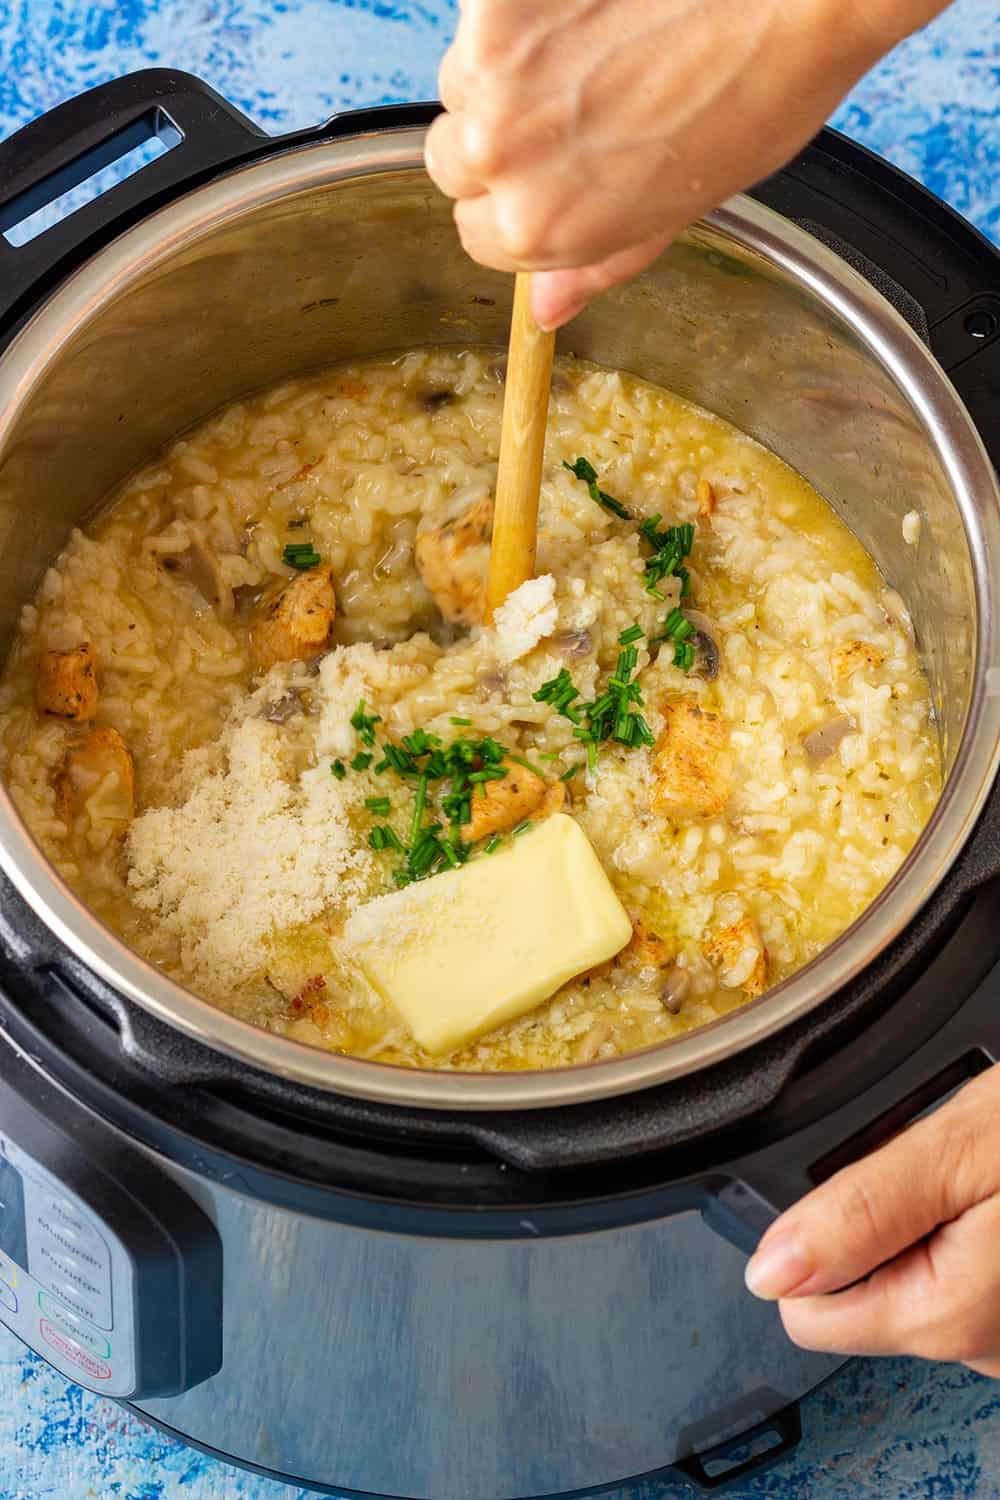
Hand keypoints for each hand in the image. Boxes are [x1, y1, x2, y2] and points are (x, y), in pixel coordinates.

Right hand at [425, 0, 947, 328]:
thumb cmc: (756, 94)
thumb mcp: (680, 208)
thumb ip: (598, 260)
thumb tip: (547, 312)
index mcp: (537, 228)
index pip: (474, 232)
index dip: (515, 202)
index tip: (551, 173)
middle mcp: (499, 154)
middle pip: (451, 158)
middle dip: (499, 138)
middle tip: (572, 107)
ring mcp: (493, 70)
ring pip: (461, 79)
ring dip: (507, 69)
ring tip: (591, 49)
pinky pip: (481, 14)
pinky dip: (525, 10)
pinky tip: (589, 5)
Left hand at [744, 1064, 999, 1376]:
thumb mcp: (956, 1151)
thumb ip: (861, 1211)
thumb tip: (769, 1269)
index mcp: (944, 1317)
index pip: (804, 1311)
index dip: (813, 1235)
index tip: (857, 1180)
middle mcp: (976, 1346)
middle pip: (856, 1292)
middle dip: (876, 1223)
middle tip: (932, 1166)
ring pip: (907, 1276)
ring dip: (923, 1221)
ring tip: (969, 1173)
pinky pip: (954, 1271)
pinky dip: (958, 1229)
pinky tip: (986, 1191)